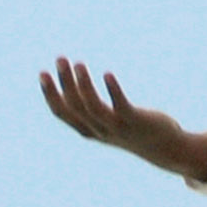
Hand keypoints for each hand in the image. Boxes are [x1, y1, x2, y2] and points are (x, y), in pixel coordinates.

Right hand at [39, 56, 206, 187]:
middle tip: (61, 58)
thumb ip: (90, 110)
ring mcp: (116, 127)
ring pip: (93, 107)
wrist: (163, 148)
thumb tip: (76, 87)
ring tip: (79, 63)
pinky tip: (108, 74)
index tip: (43, 73)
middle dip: (65, 82)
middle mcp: (98, 130)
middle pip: (75, 107)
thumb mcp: (106, 122)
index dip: (50, 94)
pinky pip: (121, 106)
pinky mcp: (135, 121)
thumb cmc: (131, 130)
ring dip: (84, 84)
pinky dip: (113, 90)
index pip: (62, 113)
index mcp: (88, 130)